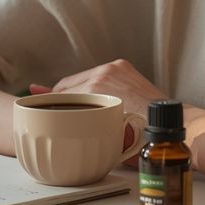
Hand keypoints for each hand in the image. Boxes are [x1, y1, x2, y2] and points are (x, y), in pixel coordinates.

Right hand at [30, 59, 166, 162]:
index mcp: (97, 88)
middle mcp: (104, 73)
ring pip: (82, 79)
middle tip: (57, 118)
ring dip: (77, 94)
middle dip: (62, 102)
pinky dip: (91, 87)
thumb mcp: (99, 131)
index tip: (42, 115)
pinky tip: (91, 101)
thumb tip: (37, 93)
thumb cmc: (135, 138)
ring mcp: (114, 67)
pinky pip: (96, 75)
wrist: (167, 127)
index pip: (61, 96)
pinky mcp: (122, 66)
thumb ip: (69, 114)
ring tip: (77, 113)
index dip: (50, 108)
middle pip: (69, 86)